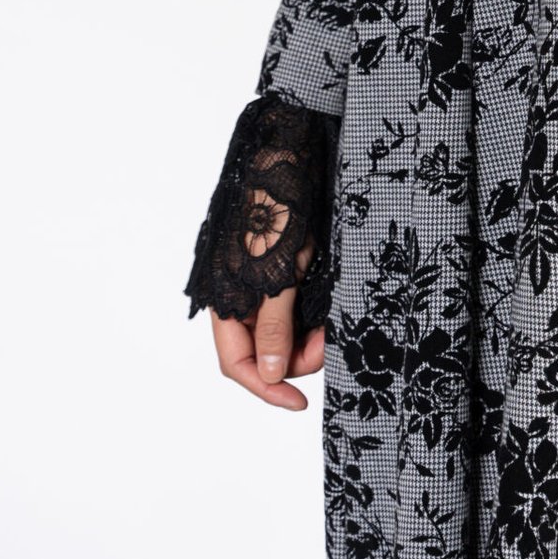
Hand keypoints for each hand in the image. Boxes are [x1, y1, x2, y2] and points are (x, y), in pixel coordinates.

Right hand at [208, 205, 323, 409]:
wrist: (290, 157)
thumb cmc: (278, 209)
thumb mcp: (278, 274)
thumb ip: (272, 326)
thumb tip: (269, 373)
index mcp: (224, 302)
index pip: (237, 364)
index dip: (266, 387)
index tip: (299, 401)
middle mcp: (237, 298)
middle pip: (261, 351)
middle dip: (295, 359)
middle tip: (329, 347)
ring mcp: (258, 284)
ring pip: (280, 331)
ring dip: (306, 338)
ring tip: (333, 328)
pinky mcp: (280, 270)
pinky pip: (292, 307)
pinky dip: (310, 316)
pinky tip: (329, 312)